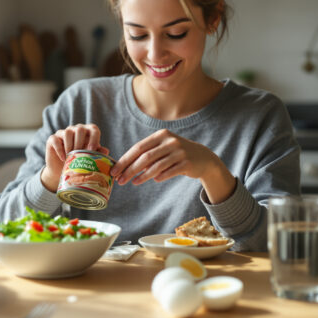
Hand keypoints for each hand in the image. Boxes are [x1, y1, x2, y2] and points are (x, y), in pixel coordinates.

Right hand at [40, 124, 109, 190]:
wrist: (62, 171)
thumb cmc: (79, 162)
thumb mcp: (89, 158)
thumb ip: (97, 153)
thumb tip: (106, 151)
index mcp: (87, 133)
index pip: (93, 129)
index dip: (94, 138)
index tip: (92, 149)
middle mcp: (75, 130)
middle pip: (79, 129)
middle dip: (81, 142)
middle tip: (79, 154)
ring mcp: (63, 133)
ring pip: (67, 132)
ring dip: (70, 145)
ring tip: (70, 156)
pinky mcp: (52, 139)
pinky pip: (55, 139)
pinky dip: (60, 149)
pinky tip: (63, 158)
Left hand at [110, 129, 234, 202]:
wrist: (203, 158)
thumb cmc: (177, 154)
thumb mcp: (163, 148)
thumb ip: (147, 154)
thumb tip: (125, 167)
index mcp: (161, 135)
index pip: (138, 148)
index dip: (125, 160)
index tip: (114, 170)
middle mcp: (170, 141)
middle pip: (145, 157)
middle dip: (130, 169)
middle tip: (119, 180)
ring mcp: (179, 152)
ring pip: (156, 166)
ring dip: (142, 176)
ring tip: (133, 182)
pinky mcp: (187, 163)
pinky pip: (169, 172)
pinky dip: (159, 176)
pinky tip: (153, 180)